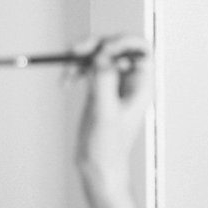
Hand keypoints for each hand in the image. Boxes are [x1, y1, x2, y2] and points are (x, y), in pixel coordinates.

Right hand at [73, 34, 152, 189]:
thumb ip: (104, 81)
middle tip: (75, 50)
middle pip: (117, 47)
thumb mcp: (104, 112)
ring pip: (100, 55)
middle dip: (95, 45)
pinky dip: (75, 70)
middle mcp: (132, 82)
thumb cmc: (108, 146)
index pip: (141, 50)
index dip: (123, 41)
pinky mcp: (100, 89)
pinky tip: (65, 83)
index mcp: (142, 85)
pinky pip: (88, 68)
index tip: (102, 48)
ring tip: (66, 72)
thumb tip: (103, 55)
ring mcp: (115, 84)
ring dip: (81, 57)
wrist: (98, 166)